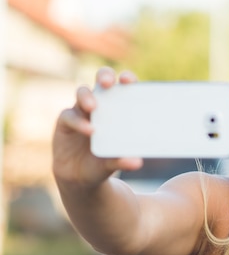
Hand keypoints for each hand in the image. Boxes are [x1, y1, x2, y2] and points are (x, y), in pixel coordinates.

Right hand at [52, 67, 142, 188]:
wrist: (80, 178)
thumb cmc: (103, 162)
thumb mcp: (114, 162)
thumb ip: (123, 160)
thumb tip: (136, 163)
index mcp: (118, 109)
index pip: (123, 87)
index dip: (126, 79)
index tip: (129, 81)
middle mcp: (100, 105)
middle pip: (101, 82)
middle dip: (104, 76)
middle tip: (108, 83)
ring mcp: (81, 111)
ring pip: (82, 93)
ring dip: (87, 97)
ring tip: (93, 107)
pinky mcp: (65, 122)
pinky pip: (69, 116)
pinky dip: (78, 122)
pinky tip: (88, 130)